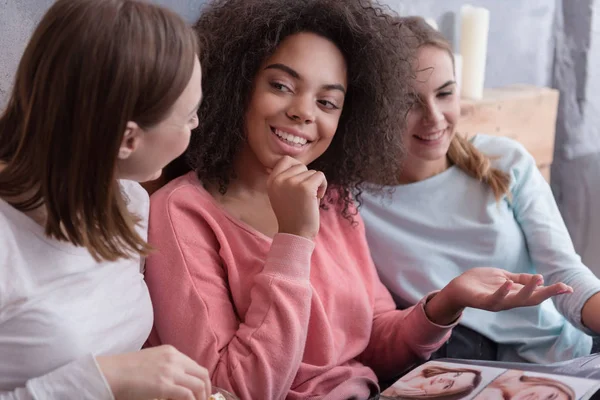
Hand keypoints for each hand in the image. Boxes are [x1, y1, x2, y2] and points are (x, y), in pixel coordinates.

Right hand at [96, 345, 210, 399]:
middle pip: (202, 374)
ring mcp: (170, 372)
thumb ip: (166, 368)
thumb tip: (176, 384)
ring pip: (199, 385)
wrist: (109, 373)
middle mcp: (174, 359)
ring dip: (201, 398)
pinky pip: (188, 395)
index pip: (195, 366)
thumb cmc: (124, 370)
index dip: (202, 381)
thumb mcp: (151, 362)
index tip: (202, 392)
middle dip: (207, 390)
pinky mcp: (164, 385)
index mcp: (171, 352)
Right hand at [267, 156, 326, 239]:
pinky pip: (320, 176)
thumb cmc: (293, 214)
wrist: (296, 233)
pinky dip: (323, 186)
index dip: (296, 167)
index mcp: (272, 181)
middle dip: (307, 177)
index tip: (301, 180)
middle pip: (301, 165)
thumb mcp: (281, 194)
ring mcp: (292, 182)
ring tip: (310, 199)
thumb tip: (297, 163)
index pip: (285, 159)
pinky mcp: (306, 187)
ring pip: (312, 172)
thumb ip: (286, 179)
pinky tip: (318, 197)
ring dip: (315, 184)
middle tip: (305, 194)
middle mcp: (279, 180)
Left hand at [426, 268, 571, 324]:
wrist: (457, 288)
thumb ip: (518, 279)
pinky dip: (502, 291)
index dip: (552, 291)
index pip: (537, 294)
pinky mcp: (482, 301)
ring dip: (528, 290)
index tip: (569, 289)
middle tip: (563, 287)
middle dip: (548, 293)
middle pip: (532, 299)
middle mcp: (508, 301)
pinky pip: (494, 298)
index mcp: (514, 295)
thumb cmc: (480, 283)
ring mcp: (496, 302)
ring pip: (516, 300)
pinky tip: (508, 283)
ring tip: (539, 279)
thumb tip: (538, 279)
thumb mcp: (503, 277)